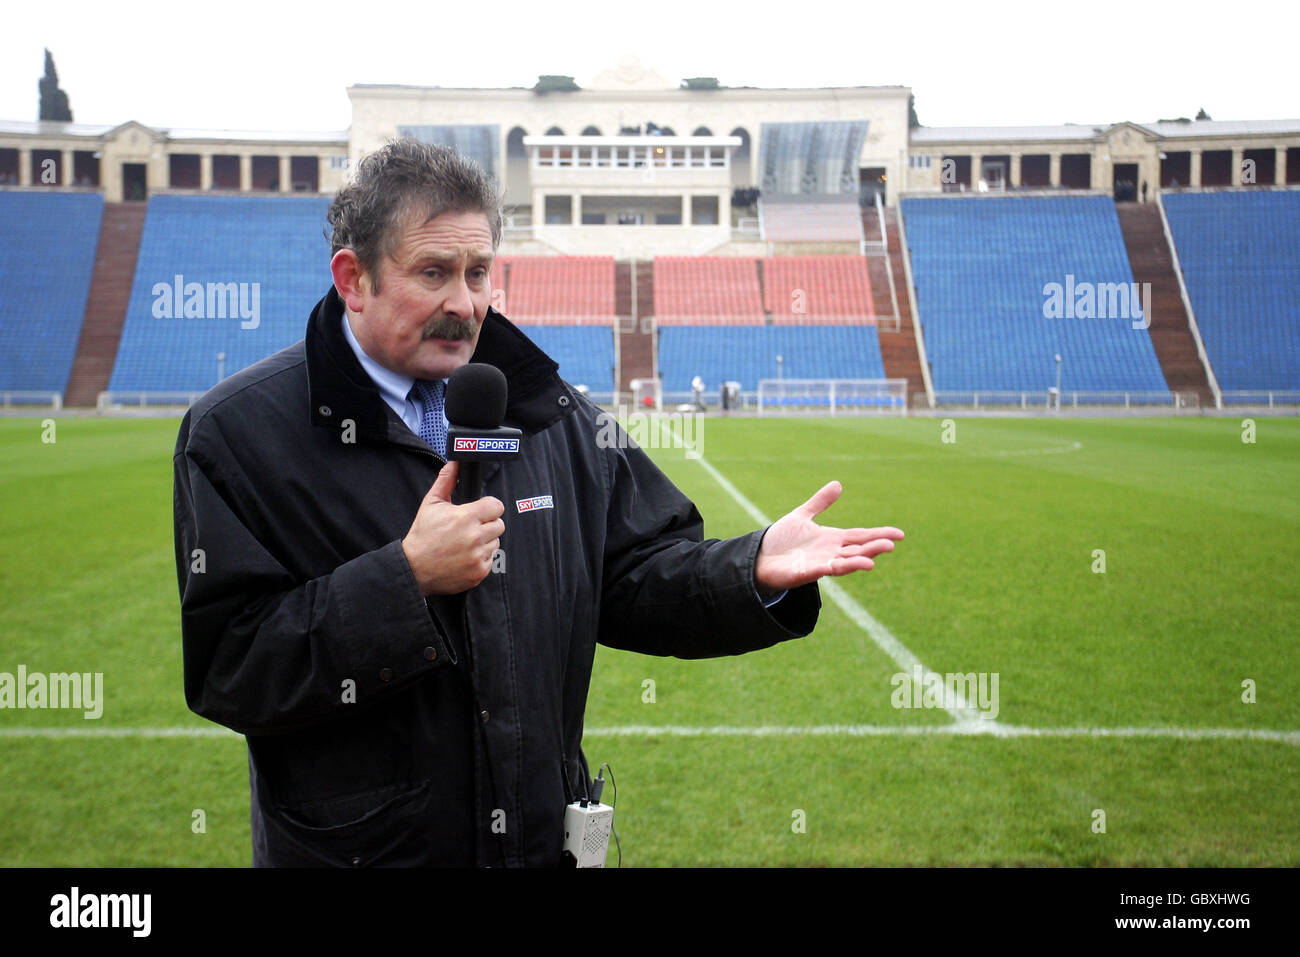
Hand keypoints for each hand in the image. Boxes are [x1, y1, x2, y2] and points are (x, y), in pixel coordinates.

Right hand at [402, 462, 505, 594]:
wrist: (414, 568)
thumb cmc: (423, 535)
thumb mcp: (431, 504)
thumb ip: (446, 481)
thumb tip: (455, 463)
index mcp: (466, 517)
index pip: (497, 506)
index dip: (488, 507)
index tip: (479, 511)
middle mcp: (475, 537)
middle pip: (499, 524)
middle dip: (487, 524)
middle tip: (470, 528)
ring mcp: (478, 556)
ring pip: (496, 541)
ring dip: (485, 541)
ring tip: (465, 542)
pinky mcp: (480, 572)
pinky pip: (491, 559)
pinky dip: (481, 557)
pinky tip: (465, 555)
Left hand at [754, 481, 903, 591]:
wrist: (758, 559)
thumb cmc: (780, 541)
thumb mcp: (802, 516)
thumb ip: (820, 503)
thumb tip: (838, 484)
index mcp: (832, 539)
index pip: (861, 536)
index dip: (880, 534)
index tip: (900, 534)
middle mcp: (830, 552)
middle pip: (858, 549)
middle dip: (875, 546)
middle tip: (893, 543)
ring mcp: (821, 563)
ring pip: (847, 561)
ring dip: (862, 558)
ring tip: (879, 554)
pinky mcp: (808, 572)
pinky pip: (827, 569)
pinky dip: (841, 566)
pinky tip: (853, 564)